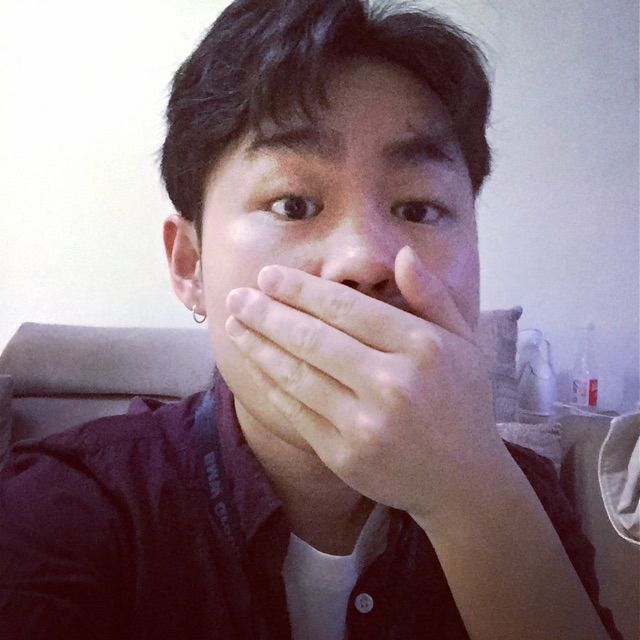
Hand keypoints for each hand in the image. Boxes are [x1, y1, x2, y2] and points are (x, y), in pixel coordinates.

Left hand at [224, 246, 505, 519]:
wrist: (461, 478)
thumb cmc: (461, 400)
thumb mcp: (464, 341)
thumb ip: (432, 295)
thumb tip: (401, 254)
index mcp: (422, 348)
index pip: (347, 309)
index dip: (300, 289)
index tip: (268, 275)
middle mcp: (393, 386)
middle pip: (313, 339)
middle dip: (267, 313)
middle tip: (237, 295)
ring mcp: (366, 425)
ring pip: (298, 374)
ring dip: (258, 346)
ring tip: (234, 324)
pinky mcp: (345, 456)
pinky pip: (297, 411)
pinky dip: (270, 383)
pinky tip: (253, 363)